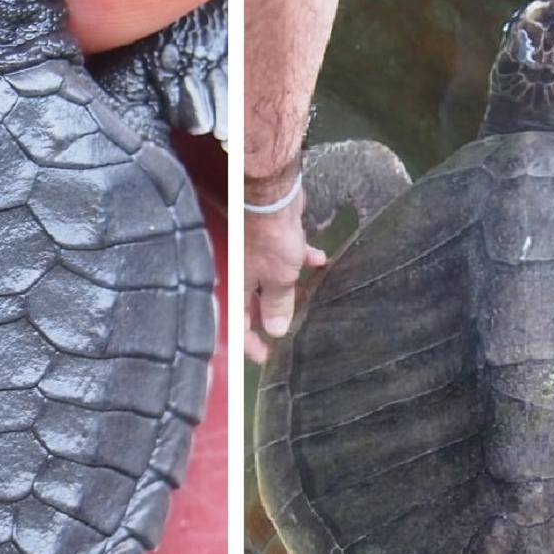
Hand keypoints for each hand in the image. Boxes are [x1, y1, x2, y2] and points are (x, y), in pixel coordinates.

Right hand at [244, 189, 326, 363]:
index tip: (266, 357)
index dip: (251, 344)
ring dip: (289, 290)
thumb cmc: (268, 237)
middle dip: (274, 316)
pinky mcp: (268, 240)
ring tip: (307, 299)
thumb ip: (277, 305)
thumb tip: (276, 329)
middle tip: (291, 328)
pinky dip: (299, 261)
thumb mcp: (278, 280)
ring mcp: (254, 256)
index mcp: (237, 288)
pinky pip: (283, 257)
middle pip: (255, 303)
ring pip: (270, 281)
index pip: (238, 324)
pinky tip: (317, 261)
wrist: (272, 195)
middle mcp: (242, 274)